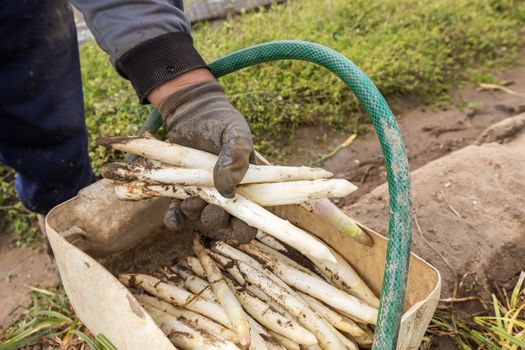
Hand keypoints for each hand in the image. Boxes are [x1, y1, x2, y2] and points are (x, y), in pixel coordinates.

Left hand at [149, 69, 256, 241]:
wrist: (192, 111)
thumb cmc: (222, 122)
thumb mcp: (236, 135)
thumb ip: (237, 158)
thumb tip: (227, 190)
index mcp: (247, 186)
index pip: (251, 218)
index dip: (246, 228)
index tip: (239, 224)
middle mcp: (225, 195)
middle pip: (224, 224)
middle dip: (217, 221)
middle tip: (212, 208)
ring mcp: (202, 195)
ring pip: (200, 218)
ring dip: (196, 213)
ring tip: (191, 197)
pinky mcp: (181, 191)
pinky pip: (178, 215)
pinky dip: (175, 220)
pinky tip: (174, 218)